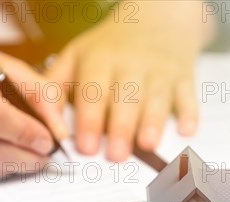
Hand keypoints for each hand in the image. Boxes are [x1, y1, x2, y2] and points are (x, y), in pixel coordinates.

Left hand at [46, 1, 215, 160]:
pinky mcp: (184, 77)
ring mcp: (160, 70)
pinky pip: (188, 96)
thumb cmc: (110, 46)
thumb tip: (39, 119)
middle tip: (116, 156)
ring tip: (147, 146)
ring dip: (153, 123)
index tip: (86, 147)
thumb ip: (55, 86)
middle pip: (126, 99)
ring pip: (158, 98)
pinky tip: (186, 132)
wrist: (157, 17)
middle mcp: (131, 64)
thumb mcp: (78, 55)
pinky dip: (190, 114)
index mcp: (100, 60)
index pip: (93, 92)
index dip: (89, 120)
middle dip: (121, 128)